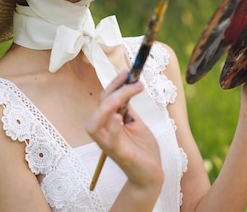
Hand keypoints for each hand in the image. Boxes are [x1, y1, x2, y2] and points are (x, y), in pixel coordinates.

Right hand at [86, 71, 162, 189]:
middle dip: (115, 90)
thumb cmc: (142, 149)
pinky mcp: (120, 154)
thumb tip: (128, 87)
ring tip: (122, 97)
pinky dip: (113, 129)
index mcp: (108, 123)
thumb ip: (128, 109)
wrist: (150, 174)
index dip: (114, 84)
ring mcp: (109, 144)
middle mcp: (104, 133)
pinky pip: (111, 142)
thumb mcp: (136, 123)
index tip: (128, 72)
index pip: (105, 99)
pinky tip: (119, 118)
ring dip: (108, 108)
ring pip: (95, 125)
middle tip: (136, 83)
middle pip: (100, 107)